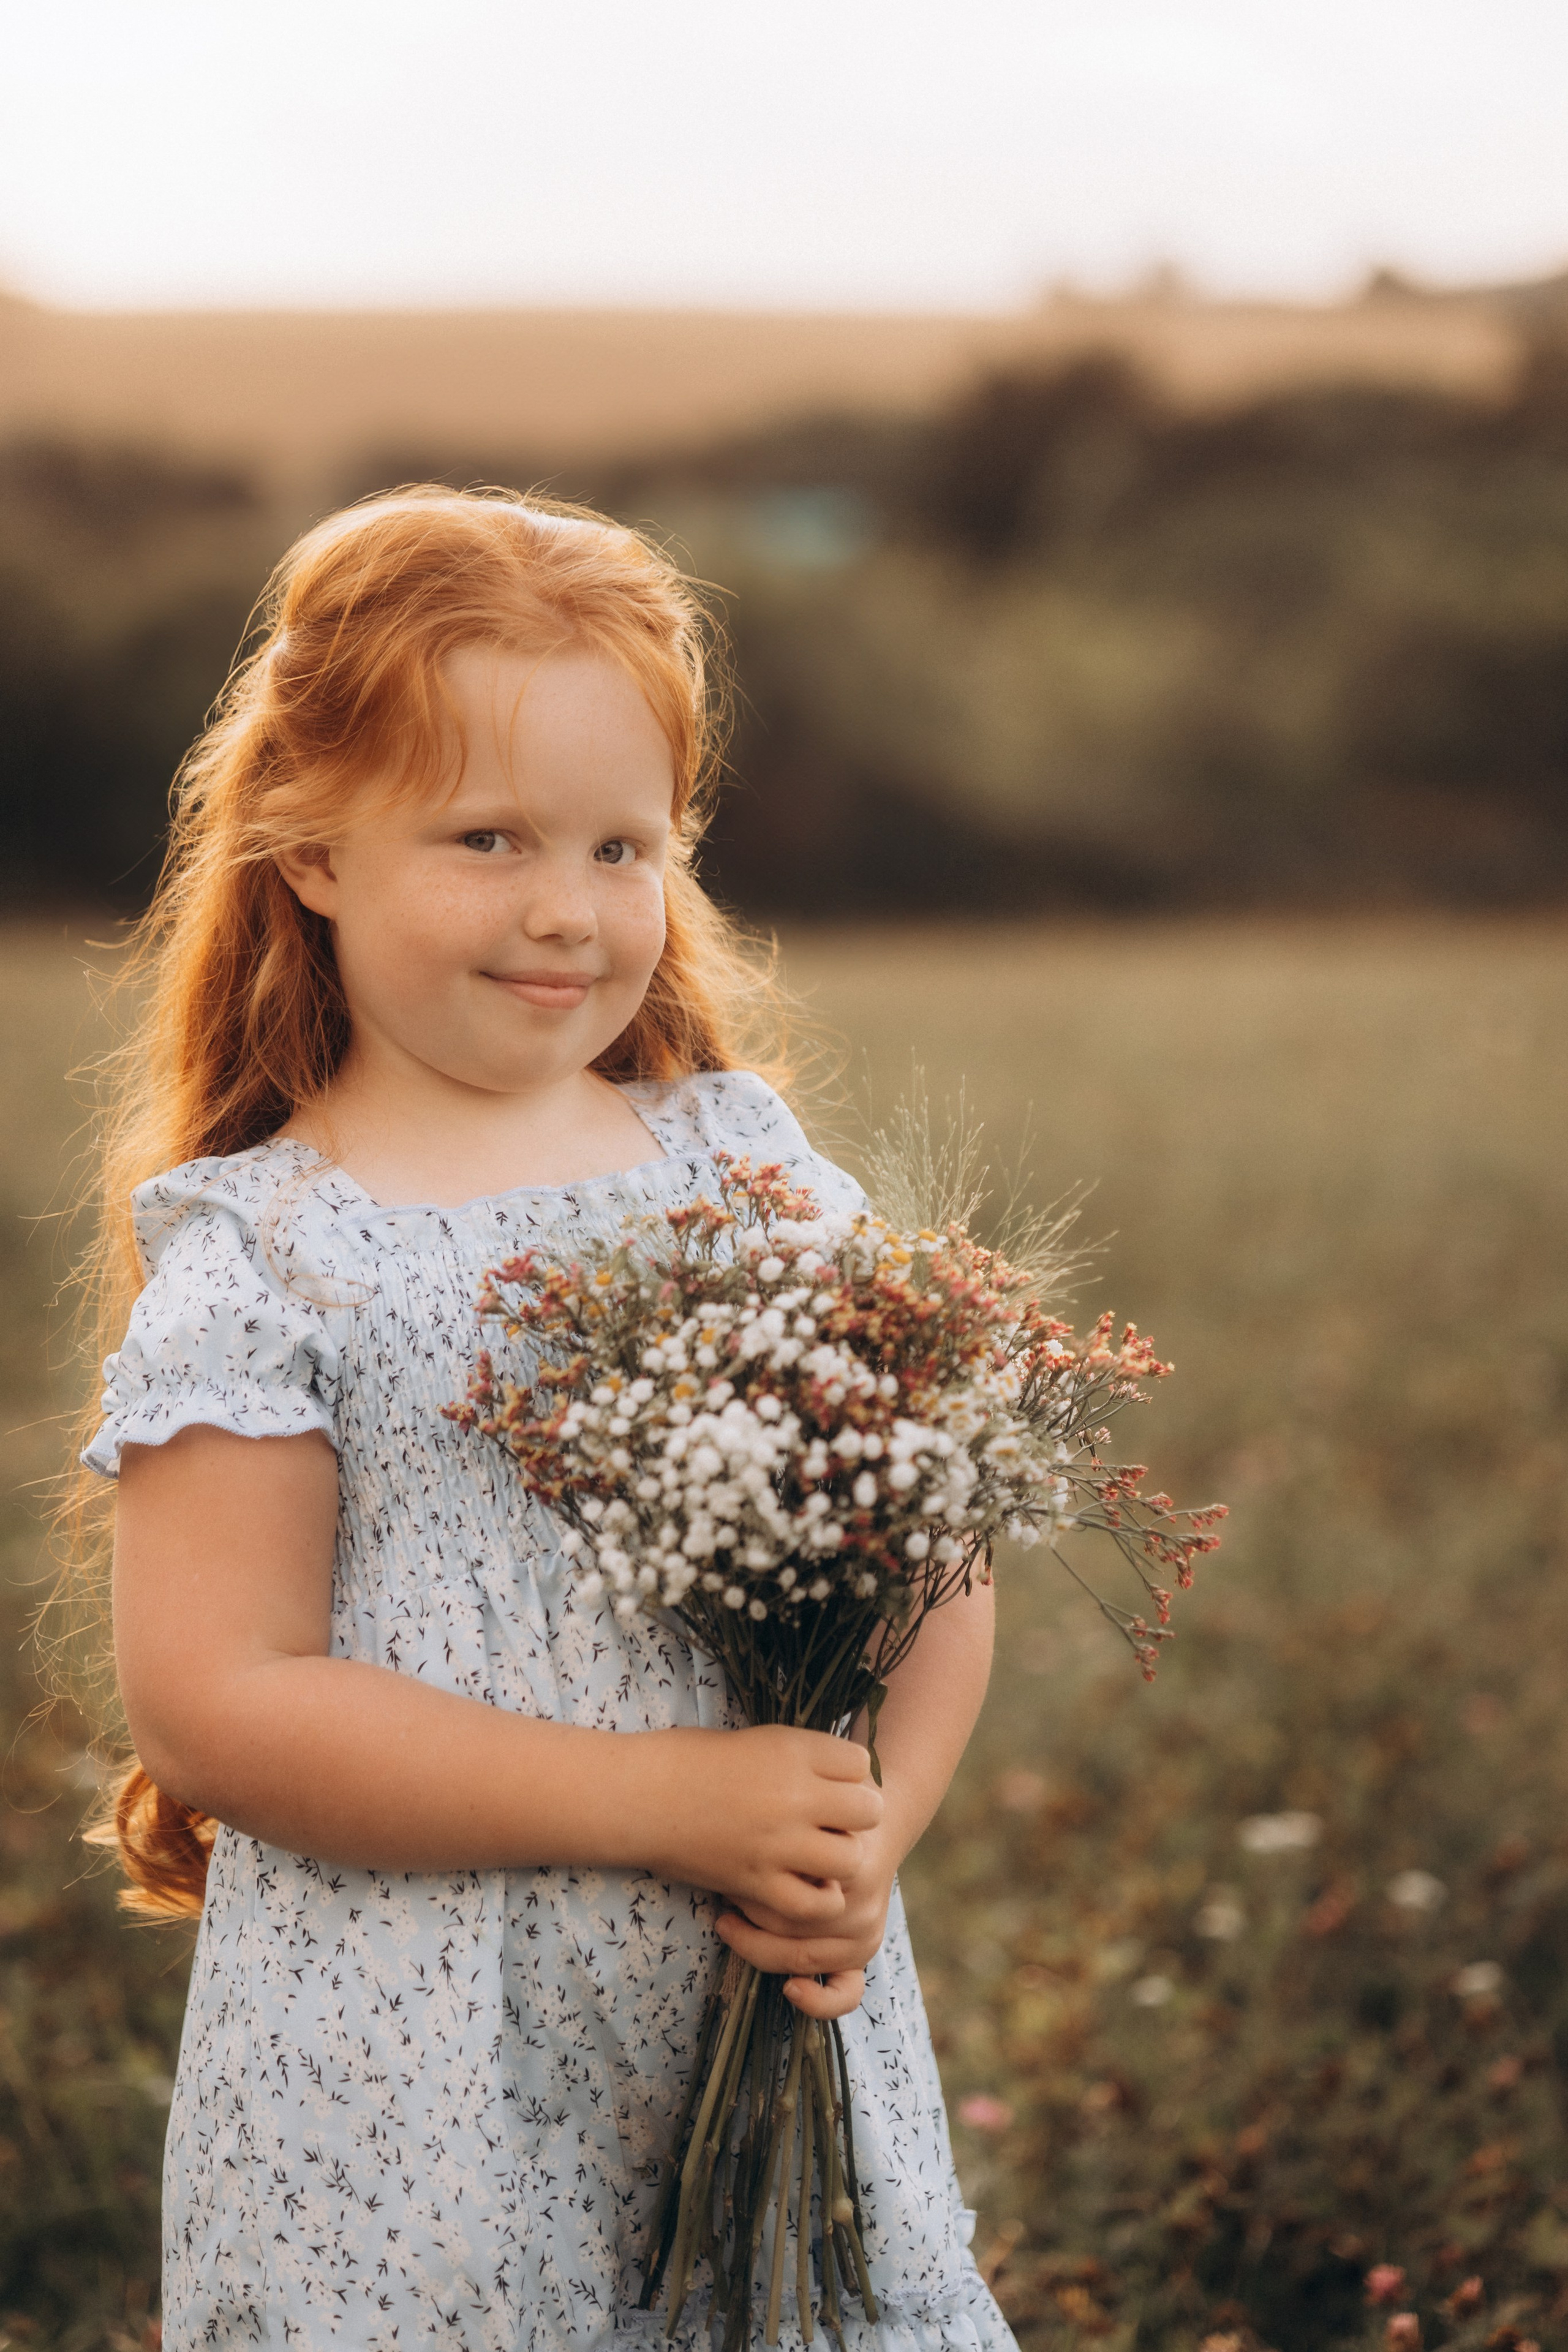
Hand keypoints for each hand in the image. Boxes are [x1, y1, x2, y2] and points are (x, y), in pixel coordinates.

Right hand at [638, 1724, 882, 1931]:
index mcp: (792, 1750)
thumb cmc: (691, 1759)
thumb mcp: (757, 1740)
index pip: (862, 1762)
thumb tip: (844, 1774)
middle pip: (869, 1810)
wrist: (639, 1795)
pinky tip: (802, 1885)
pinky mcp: (758, 1881)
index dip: (854, 1775)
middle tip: (834, 1822)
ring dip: (841, 1860)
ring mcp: (778, 1842)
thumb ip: (803, 1757)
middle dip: (857, 1817)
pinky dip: (816, 1899)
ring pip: (851, 1859)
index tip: (836, 1783)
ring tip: (821, 1856)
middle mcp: (794, 1794)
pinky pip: (815, 1903)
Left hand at [714, 1818, 897, 2020]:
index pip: (783, 1894)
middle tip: (723, 1893)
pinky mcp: (865, 1952)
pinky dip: (819, 2001)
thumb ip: (791, 1835)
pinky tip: (790, 1989)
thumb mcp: (816, 1813)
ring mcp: (865, 1935)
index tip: (726, 1870)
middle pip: (785, 1927)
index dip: (745, 1887)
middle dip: (746, 1912)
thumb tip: (735, 1861)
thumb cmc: (832, 1814)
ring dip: (758, 1944)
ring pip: (799, 1957)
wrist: (875, 1823)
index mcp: (850, 1870)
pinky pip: (846, 1992)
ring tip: (731, 1923)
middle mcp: (861, 1909)